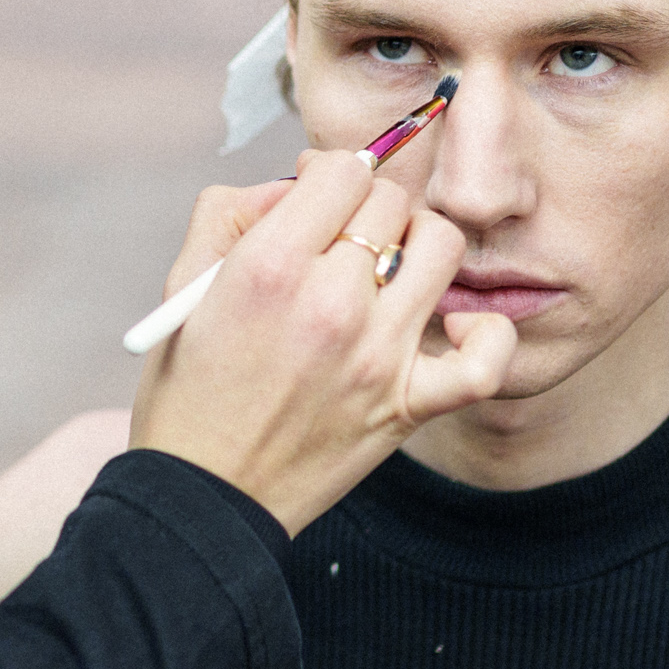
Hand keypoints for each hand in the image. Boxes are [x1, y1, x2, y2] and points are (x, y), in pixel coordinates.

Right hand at [128, 150, 515, 534]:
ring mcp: (378, 356)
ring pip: (441, 247)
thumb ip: (229, 214)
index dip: (329, 173)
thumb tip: (291, 186)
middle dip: (365, 207)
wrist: (203, 497)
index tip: (315, 197)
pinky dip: (483, 332)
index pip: (343, 171)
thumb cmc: (188, 391)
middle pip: (392, 202)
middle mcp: (332, 303)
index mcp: (269, 266)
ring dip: (416, 246)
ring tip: (387, 270)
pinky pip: (486, 357)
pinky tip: (447, 324)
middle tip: (340, 238)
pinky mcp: (408, 406)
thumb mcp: (182, 287)